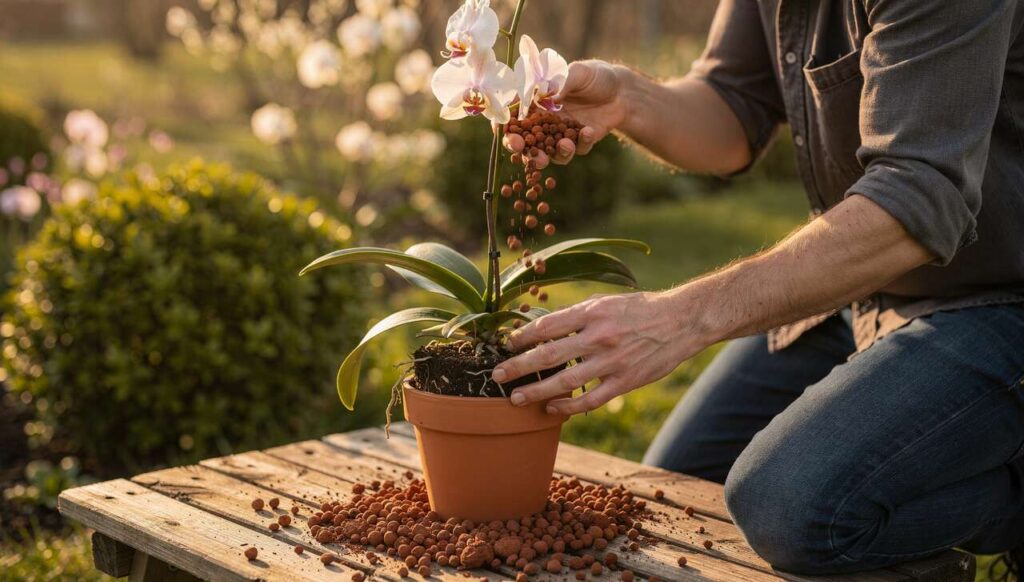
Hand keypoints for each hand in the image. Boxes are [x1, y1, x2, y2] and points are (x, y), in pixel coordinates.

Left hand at [491, 291, 709, 414]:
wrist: (682, 321)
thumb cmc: (640, 308)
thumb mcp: (606, 301)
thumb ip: (577, 315)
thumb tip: (543, 326)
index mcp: (592, 312)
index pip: (547, 325)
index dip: (522, 337)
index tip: (506, 344)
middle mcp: (599, 336)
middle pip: (549, 355)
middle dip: (518, 367)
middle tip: (496, 376)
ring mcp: (612, 362)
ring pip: (565, 381)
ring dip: (536, 391)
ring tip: (516, 399)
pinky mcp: (625, 382)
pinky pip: (590, 400)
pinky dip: (568, 407)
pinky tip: (551, 409)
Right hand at [504, 60, 630, 166]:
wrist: (621, 91)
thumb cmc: (594, 75)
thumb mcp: (578, 72)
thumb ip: (561, 82)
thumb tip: (547, 93)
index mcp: (534, 102)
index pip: (512, 116)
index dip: (504, 126)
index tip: (505, 133)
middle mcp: (542, 121)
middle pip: (524, 141)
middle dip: (523, 150)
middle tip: (528, 152)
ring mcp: (559, 134)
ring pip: (547, 153)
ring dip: (553, 154)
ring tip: (566, 145)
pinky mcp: (577, 143)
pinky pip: (575, 150)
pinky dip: (580, 144)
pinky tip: (589, 132)